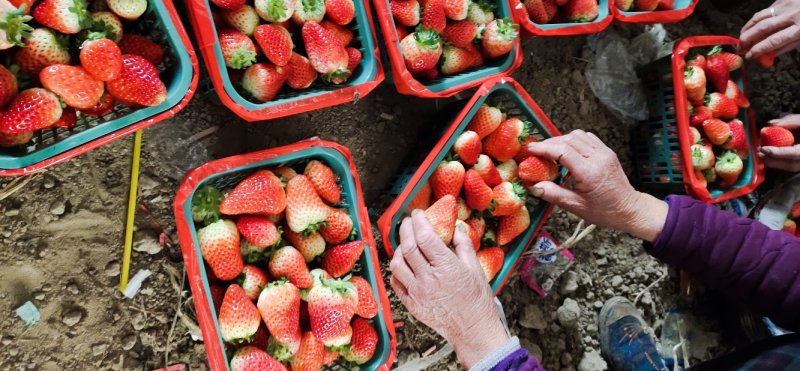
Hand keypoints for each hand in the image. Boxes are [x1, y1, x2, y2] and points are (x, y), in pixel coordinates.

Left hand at [389, 211, 508, 367]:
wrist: (471, 328)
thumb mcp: (475, 268)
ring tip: (404, 243)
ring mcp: (418, 292)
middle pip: (408, 247)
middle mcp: (429, 279)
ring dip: (398, 249)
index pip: (425, 237)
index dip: (419, 222)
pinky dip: (396, 270)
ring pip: (397, 264)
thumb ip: (464, 245)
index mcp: (446, 267)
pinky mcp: (411, 304)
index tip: (418, 214)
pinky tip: (403, 265)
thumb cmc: (476, 299)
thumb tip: (456, 227)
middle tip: (408, 222)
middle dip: (406, 229)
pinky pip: (396, 283)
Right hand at [526, 130, 667, 241]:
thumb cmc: (604, 211)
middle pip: (568, 139)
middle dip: (549, 143)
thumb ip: (553, 194)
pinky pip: (587, 138)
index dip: (544, 148)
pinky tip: (567, 151)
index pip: (563, 151)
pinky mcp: (607, 151)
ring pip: (578, 135)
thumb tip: (533, 186)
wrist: (629, 209)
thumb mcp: (576, 207)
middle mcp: (598, 158)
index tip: (530, 150)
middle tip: (536, 151)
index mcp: (590, 172)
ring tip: (550, 152)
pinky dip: (573, 140)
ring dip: (561, 140)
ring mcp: (604, 152)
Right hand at [740, 0, 799, 58]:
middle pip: (763, 28)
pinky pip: (765, 11)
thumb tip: (766, 54)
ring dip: (746, 29)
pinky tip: (750, 27)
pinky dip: (755, 20)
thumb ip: (787, 46)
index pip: (773, 41)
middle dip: (747, 39)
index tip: (748, 56)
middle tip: (740, 48)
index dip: (758, 50)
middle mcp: (792, 15)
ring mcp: (786, 5)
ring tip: (740, 38)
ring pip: (759, 17)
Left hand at [759, 114, 799, 171]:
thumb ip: (791, 121)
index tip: (764, 149)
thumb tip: (770, 124)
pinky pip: (792, 165)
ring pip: (791, 167)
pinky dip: (780, 161)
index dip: (779, 153)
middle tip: (758, 153)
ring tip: (761, 155)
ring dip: (775, 163)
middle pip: (792, 165)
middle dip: (773, 160)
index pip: (795, 154)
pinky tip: (769, 156)